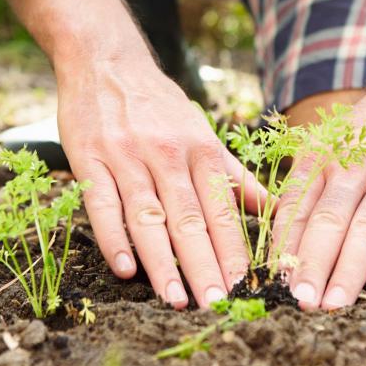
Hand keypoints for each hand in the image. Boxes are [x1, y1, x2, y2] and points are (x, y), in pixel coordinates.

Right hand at [57, 56, 261, 308]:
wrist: (106, 61)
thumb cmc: (159, 105)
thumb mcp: (203, 133)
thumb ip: (234, 176)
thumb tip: (274, 211)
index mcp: (201, 151)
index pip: (222, 210)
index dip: (234, 252)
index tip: (246, 289)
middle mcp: (168, 155)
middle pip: (189, 218)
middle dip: (205, 264)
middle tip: (217, 304)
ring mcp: (128, 157)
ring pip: (149, 215)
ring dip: (162, 261)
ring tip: (175, 299)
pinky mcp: (91, 158)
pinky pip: (103, 202)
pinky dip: (113, 236)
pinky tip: (125, 268)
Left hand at [273, 89, 365, 309]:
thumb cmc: (362, 136)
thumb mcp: (324, 149)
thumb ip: (304, 190)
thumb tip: (279, 248)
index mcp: (322, 156)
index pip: (297, 205)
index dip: (285, 245)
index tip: (276, 281)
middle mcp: (355, 164)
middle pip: (329, 220)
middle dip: (313, 264)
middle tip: (301, 301)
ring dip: (349, 269)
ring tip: (334, 303)